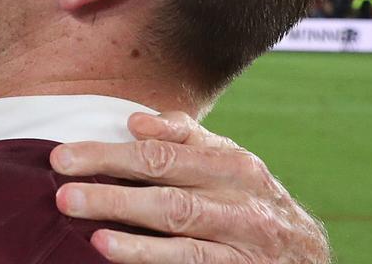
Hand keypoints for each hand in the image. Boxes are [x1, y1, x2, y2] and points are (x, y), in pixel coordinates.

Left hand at [50, 111, 327, 263]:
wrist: (308, 259)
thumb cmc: (252, 204)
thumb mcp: (231, 165)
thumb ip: (186, 139)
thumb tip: (135, 122)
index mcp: (233, 165)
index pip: (161, 155)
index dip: (110, 155)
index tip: (63, 157)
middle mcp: (240, 201)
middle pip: (168, 193)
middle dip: (112, 191)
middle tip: (63, 193)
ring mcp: (241, 243)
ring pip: (182, 233)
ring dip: (131, 233)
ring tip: (90, 233)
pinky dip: (153, 259)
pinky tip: (116, 256)